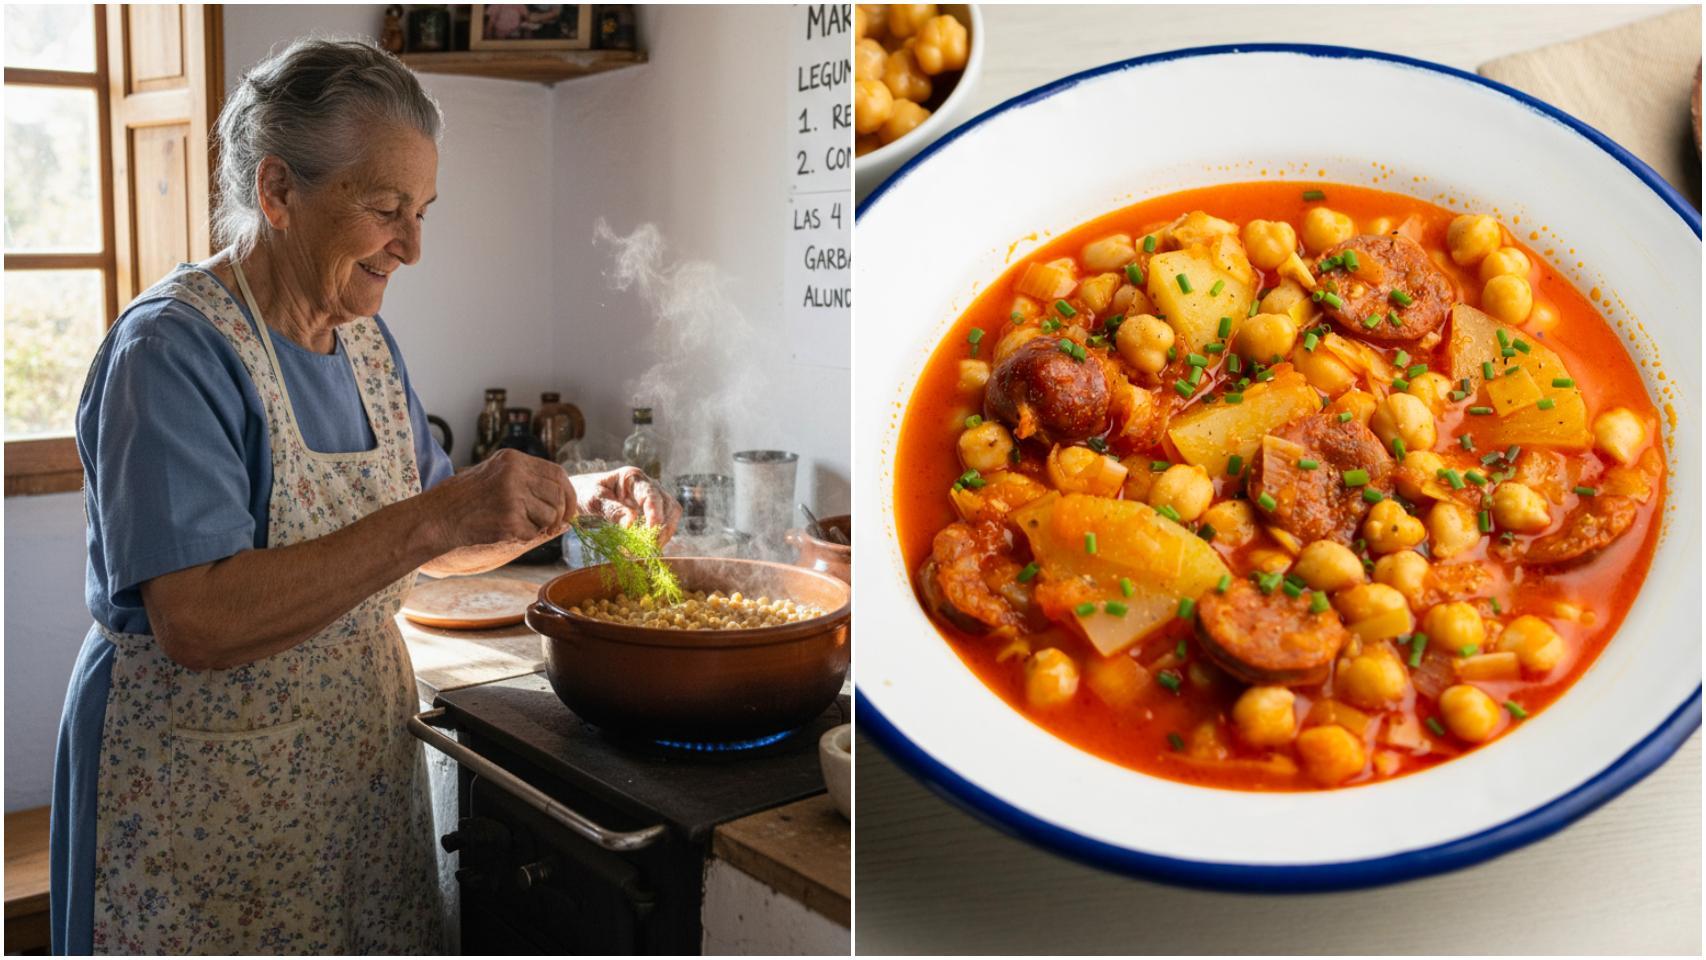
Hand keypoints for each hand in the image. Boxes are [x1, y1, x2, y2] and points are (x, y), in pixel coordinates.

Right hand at [428, 449, 577, 548]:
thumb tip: (567, 506)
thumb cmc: (462, 501)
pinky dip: (523, 538)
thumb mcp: (494, 478)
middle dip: (560, 514)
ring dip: (539, 527)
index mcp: (512, 460)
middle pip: (559, 495)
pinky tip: (501, 532)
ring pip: (550, 516)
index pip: (557, 473)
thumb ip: (527, 484)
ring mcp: (512, 497)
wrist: (434, 519)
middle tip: (551, 525)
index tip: (568, 509)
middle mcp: (515, 474)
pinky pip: (533, 534)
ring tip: (513, 524)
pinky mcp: (508, 520)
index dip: (567, 493)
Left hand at [569, 467, 682, 542]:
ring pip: (671, 514)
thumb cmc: (586, 492)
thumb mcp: (593, 500)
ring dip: (664, 533)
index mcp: (632, 477)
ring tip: (649, 550)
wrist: (583, 493)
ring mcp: (650, 498)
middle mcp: (646, 485)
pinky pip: (663, 523)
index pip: (652, 494)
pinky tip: (646, 547)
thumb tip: (630, 523)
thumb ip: (611, 509)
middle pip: (668, 505)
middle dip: (663, 527)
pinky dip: (659, 536)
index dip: (655, 514)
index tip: (650, 533)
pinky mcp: (650, 510)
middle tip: (650, 548)